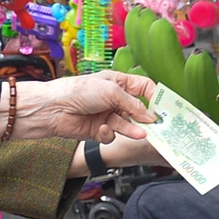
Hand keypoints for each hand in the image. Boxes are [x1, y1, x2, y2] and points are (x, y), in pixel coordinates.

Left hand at [8, 71, 155, 142]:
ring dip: (133, 130)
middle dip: (146, 118)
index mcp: (118, 82)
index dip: (155, 97)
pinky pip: (111, 135)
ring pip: (127, 125)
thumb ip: (133, 104)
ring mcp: (106, 115)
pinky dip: (109, 134)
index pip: (144, 88)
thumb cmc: (79, 91)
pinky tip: (102, 130)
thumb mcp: (111, 91)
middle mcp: (114, 98)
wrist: (53, 109)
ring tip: (142, 135)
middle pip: (138, 109)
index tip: (165, 108)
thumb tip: (151, 116)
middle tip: (158, 127)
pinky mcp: (98, 130)